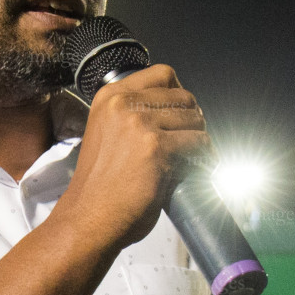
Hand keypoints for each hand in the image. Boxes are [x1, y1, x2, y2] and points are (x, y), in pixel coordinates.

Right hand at [54, 64, 210, 250]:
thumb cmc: (99, 188)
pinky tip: (200, 168)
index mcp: (109, 97)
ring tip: (194, 159)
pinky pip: (199, 143)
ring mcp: (139, 124)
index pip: (162, 74)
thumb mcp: (108, 135)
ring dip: (199, 139)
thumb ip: (134, 118)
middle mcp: (123, 104)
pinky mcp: (156, 148)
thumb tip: (177, 115)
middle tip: (191, 143)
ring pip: (194, 119)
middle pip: (183, 95)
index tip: (181, 115)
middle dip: (192, 120)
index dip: (178, 94)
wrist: (88, 219)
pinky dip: (206, 157)